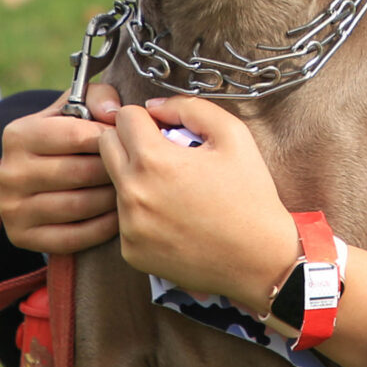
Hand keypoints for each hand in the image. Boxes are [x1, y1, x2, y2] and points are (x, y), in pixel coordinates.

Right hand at [0, 84, 120, 253]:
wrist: (33, 177)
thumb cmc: (63, 137)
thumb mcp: (73, 109)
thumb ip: (96, 97)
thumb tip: (112, 112)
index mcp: (18, 135)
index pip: (75, 135)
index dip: (110, 138)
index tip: (129, 141)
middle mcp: (9, 172)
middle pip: (80, 173)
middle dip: (115, 171)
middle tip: (139, 170)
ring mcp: (12, 208)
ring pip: (79, 206)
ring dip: (113, 199)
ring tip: (132, 190)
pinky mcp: (21, 237)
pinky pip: (73, 237)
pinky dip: (103, 227)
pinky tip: (119, 216)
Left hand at [100, 96, 299, 311]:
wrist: (260, 259)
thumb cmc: (250, 196)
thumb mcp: (233, 135)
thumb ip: (189, 108)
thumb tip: (154, 107)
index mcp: (153, 160)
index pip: (124, 117)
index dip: (147, 118)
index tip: (165, 131)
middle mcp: (132, 194)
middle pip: (107, 146)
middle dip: (131, 141)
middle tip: (164, 154)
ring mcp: (129, 227)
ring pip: (115, 183)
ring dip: (136, 178)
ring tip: (174, 190)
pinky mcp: (130, 251)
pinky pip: (124, 218)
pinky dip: (142, 213)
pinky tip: (173, 218)